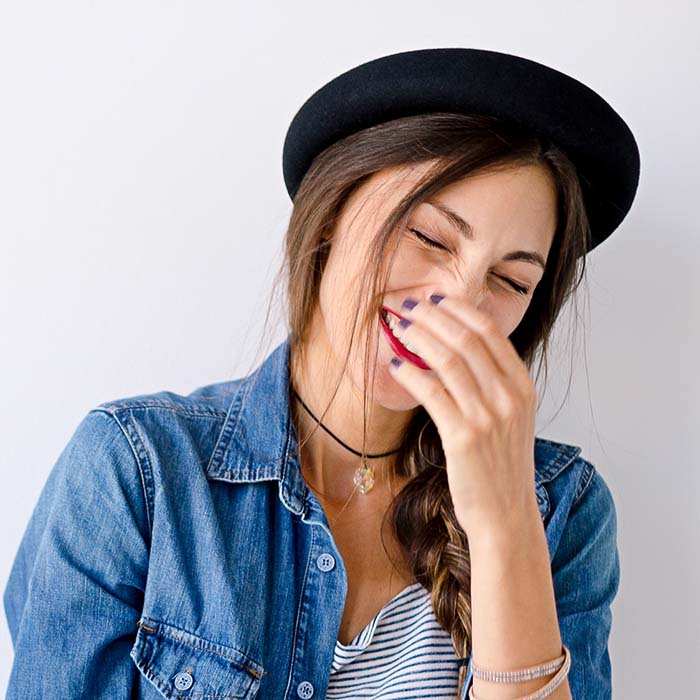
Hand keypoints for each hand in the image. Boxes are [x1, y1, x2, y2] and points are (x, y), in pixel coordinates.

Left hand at [387, 294, 539, 535]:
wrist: (506, 516)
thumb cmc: (501, 466)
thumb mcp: (510, 419)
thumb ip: (493, 384)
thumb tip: (456, 349)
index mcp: (522, 386)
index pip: (490, 331)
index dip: (459, 308)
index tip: (435, 298)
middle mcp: (509, 396)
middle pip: (466, 337)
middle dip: (432, 314)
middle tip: (407, 305)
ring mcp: (488, 416)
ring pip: (447, 358)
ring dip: (417, 336)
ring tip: (397, 327)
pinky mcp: (463, 436)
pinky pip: (431, 392)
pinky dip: (410, 373)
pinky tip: (395, 366)